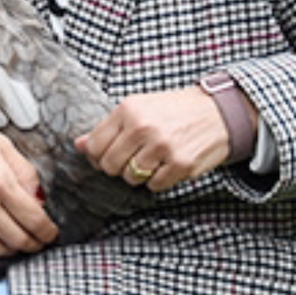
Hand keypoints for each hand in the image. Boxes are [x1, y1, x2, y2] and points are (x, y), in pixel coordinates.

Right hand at [0, 104, 58, 258]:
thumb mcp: (3, 145)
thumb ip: (25, 174)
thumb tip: (38, 200)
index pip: (33, 219)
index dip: (47, 232)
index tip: (50, 233)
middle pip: (16, 239)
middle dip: (34, 245)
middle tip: (39, 242)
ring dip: (9, 250)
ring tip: (16, 243)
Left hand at [77, 86, 235, 193]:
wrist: (218, 112)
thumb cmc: (174, 111)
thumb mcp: (139, 108)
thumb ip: (107, 128)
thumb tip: (78, 145)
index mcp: (128, 110)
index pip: (94, 145)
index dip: (97, 155)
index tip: (109, 153)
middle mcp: (143, 126)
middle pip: (109, 165)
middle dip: (117, 167)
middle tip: (132, 158)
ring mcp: (163, 146)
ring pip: (130, 177)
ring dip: (139, 174)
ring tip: (153, 159)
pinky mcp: (181, 164)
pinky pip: (153, 185)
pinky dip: (158, 180)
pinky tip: (167, 164)